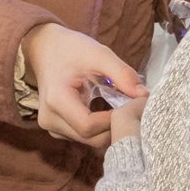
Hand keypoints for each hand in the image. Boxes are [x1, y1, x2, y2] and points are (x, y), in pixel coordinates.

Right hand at [24, 23, 142, 150]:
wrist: (45, 49)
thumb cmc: (71, 49)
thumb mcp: (99, 54)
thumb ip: (122, 74)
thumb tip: (144, 96)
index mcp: (57, 101)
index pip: (90, 127)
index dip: (115, 119)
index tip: (132, 104)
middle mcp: (50, 120)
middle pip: (92, 138)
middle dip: (116, 125)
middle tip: (131, 106)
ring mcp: (52, 128)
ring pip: (91, 141)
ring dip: (109, 128)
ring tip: (119, 105)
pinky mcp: (58, 130)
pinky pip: (85, 137)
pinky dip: (101, 128)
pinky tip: (108, 109)